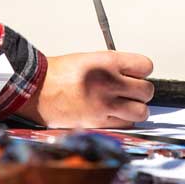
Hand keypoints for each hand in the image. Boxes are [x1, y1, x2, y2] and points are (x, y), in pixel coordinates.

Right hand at [16, 51, 153, 127]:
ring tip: (127, 105)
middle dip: (142, 91)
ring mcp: (104, 105)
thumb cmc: (60, 72)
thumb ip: (114, 65)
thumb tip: (133, 74)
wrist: (37, 88)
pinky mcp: (98, 123)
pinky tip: (115, 115)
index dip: (143, 70)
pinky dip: (124, 121)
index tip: (137, 73)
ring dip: (137, 109)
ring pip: (141, 112)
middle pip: (146, 90)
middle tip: (133, 90)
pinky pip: (126, 125)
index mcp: (108, 62)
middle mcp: (109, 83)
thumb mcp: (91, 58)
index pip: (145, 66)